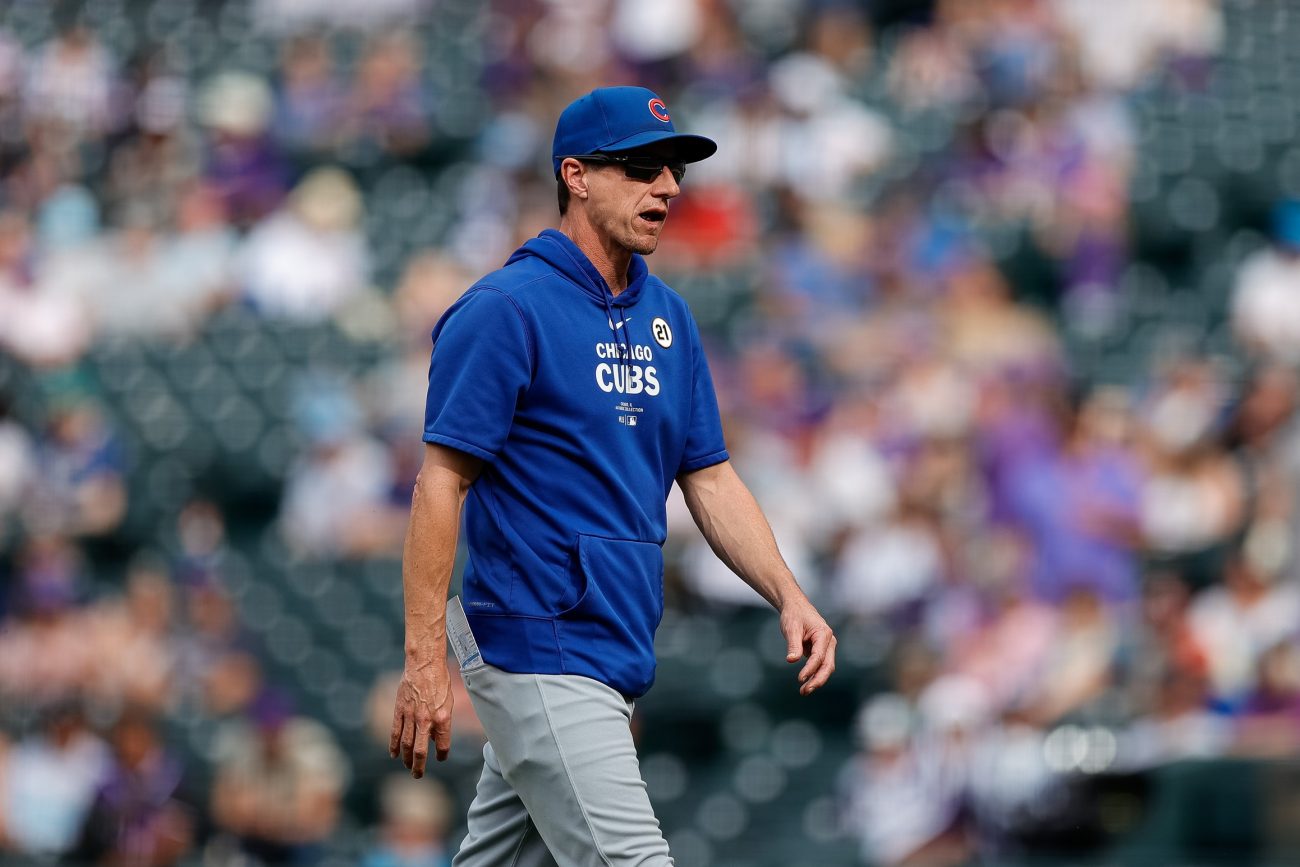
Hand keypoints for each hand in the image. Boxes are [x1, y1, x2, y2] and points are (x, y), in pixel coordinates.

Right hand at [389, 657, 452, 777]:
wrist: (424, 664)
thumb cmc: (440, 682)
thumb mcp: (449, 703)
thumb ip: (442, 722)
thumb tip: (434, 739)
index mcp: (443, 718)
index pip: (443, 745)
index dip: (441, 755)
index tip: (440, 758)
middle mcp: (426, 720)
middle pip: (420, 751)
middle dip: (419, 766)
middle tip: (417, 775)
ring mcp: (411, 716)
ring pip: (406, 744)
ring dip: (405, 759)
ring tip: (407, 767)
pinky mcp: (399, 710)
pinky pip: (395, 732)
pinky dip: (393, 745)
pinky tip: (393, 754)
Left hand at [780, 598, 835, 695]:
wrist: (796, 607)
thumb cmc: (794, 616)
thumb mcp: (791, 628)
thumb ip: (793, 645)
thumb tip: (791, 660)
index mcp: (823, 634)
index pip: (819, 656)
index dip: (810, 669)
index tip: (800, 679)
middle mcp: (829, 641)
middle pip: (828, 665)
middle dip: (818, 680)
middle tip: (805, 691)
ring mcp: (827, 647)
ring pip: (826, 667)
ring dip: (816, 680)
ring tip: (804, 691)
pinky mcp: (821, 651)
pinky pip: (820, 665)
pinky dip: (814, 675)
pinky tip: (806, 684)